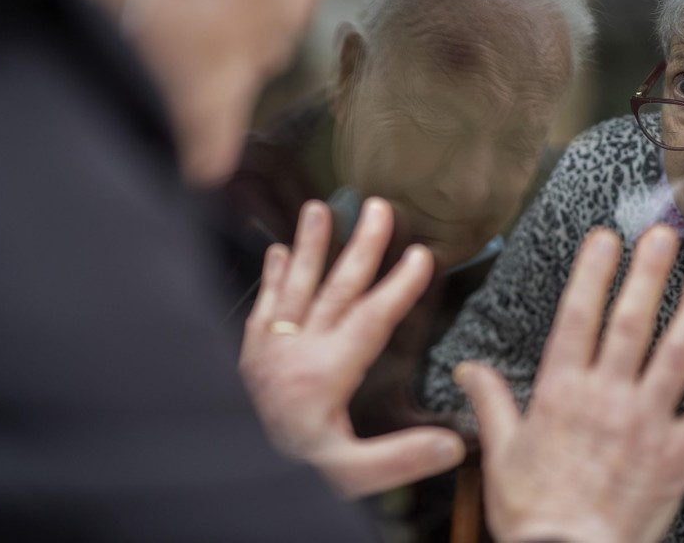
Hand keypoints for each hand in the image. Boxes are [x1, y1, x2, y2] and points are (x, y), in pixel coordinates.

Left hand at [239, 198, 464, 497]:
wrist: (232, 473)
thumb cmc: (291, 471)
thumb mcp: (348, 475)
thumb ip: (398, 458)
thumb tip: (451, 444)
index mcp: (325, 374)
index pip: (371, 320)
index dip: (399, 286)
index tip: (421, 255)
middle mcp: (296, 351)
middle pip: (335, 289)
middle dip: (361, 248)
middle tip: (377, 209)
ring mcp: (270, 348)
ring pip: (294, 287)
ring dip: (309, 246)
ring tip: (319, 208)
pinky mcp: (251, 353)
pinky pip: (263, 305)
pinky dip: (271, 277)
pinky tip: (276, 252)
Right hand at [454, 226, 683, 542]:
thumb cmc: (532, 508)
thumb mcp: (500, 450)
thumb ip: (490, 401)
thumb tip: (468, 368)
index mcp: (561, 392)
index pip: (578, 317)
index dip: (592, 274)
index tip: (604, 239)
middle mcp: (607, 397)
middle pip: (631, 324)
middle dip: (647, 274)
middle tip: (663, 235)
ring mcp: (646, 423)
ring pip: (676, 355)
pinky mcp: (677, 456)